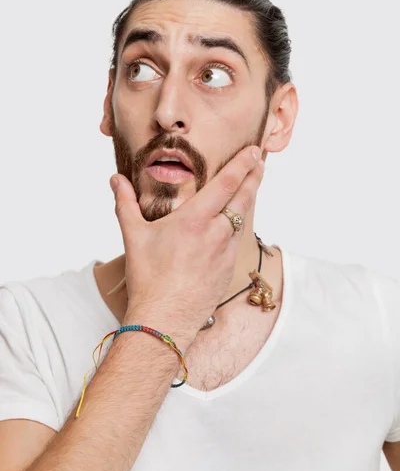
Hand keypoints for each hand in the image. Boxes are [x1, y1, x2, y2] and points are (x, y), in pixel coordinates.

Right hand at [110, 146, 264, 343]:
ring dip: (247, 200)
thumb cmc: (148, 278)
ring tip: (249, 187)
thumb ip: (125, 203)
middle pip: (243, 198)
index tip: (253, 151)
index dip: (242, 165)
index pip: (226, 184)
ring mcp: (225, 252)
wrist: (164, 319)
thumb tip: (116, 180)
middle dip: (254, 176)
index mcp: (194, 220)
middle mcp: (216, 233)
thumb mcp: (133, 236)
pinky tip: (233, 223)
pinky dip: (237, 226)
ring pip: (242, 219)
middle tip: (260, 161)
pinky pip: (236, 241)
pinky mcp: (228, 269)